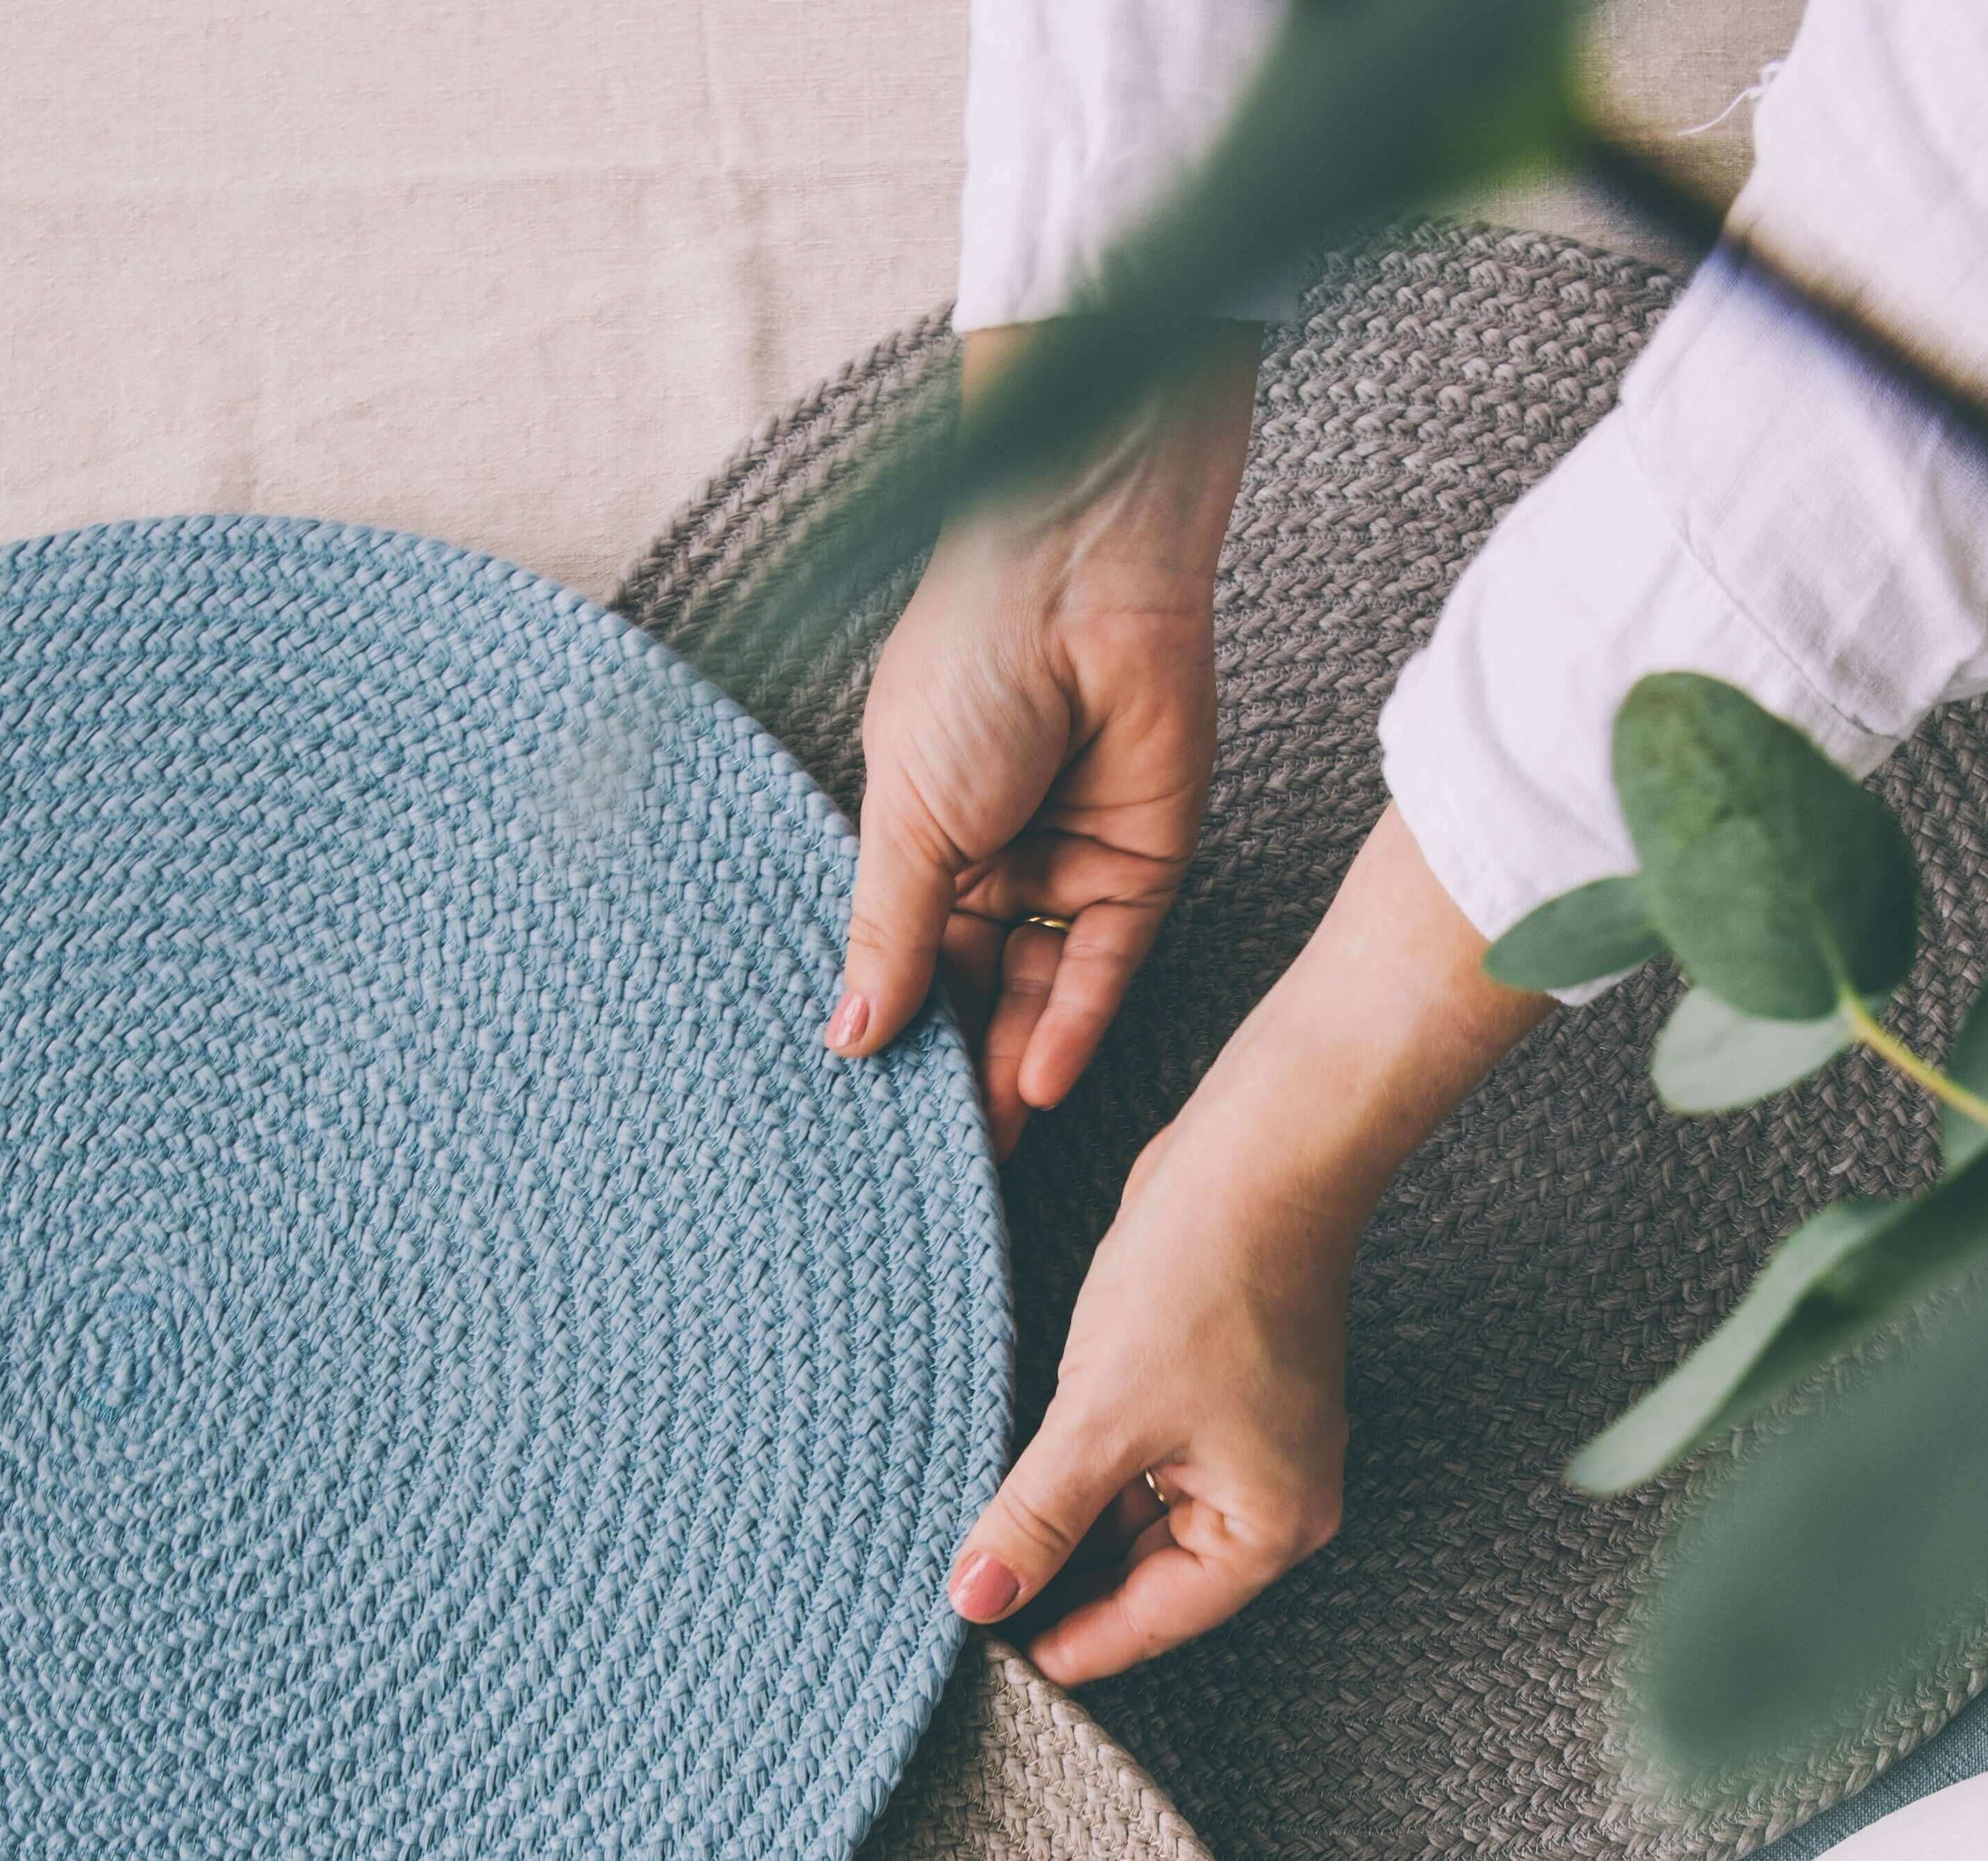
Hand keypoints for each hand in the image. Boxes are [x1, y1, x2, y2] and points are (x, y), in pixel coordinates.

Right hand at [827, 324, 1257, 1152]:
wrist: (1080, 576)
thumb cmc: (969, 665)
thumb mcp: (906, 816)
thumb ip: (889, 935)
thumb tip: (846, 1036)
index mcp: (922, 840)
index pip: (910, 961)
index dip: (898, 1035)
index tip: (875, 1114)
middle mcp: (996, 860)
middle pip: (977, 990)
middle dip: (962, 1071)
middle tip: (940, 1157)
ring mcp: (1069, 864)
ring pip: (1040, 991)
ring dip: (1018, 1066)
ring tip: (993, 1144)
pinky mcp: (1141, 864)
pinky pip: (1105, 966)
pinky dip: (1076, 1025)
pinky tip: (1043, 1082)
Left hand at [946, 808, 1550, 1681]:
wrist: (1262, 1149)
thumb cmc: (1206, 1279)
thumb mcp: (1101, 1416)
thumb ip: (1037, 1518)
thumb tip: (978, 1601)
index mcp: (1267, 1528)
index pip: (1149, 1621)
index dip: (1062, 1641)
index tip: (976, 1655)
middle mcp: (1270, 1501)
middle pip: (1145, 1581)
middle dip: (1057, 1588)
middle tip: (961, 1605)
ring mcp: (1245, 1449)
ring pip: (1134, 1523)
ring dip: (1061, 1532)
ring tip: (975, 1548)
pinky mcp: (1214, 1399)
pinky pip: (1138, 1467)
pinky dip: (1081, 1479)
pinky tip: (1013, 1484)